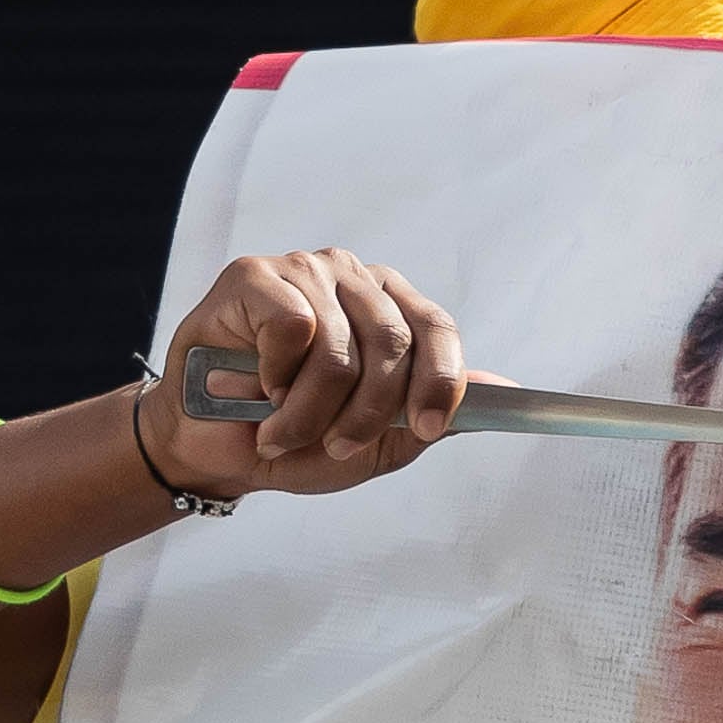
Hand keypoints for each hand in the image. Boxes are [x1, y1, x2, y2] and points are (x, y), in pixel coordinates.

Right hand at [139, 248, 470, 501]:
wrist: (218, 452)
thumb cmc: (296, 439)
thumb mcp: (378, 441)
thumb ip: (434, 412)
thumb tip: (504, 389)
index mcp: (388, 308)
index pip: (436, 328)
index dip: (440, 381)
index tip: (426, 427)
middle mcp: (352, 279)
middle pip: (393, 342)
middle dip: (368, 413)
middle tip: (336, 446)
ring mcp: (304, 270)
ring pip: (339, 347)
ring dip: (313, 411)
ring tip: (285, 432)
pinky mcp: (255, 276)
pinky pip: (293, 327)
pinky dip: (277, 377)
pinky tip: (258, 389)